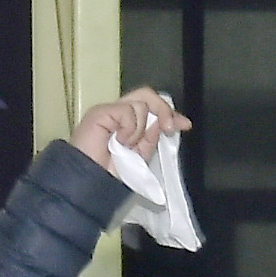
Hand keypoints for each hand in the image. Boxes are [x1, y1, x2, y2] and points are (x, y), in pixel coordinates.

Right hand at [69, 87, 190, 170]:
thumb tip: (166, 122)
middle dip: (163, 110)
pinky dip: (129, 129)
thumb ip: (151, 137)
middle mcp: (119, 114)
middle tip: (168, 128)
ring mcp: (110, 111)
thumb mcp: (139, 156)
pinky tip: (119, 140)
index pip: (151, 107)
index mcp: (128, 123)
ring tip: (127, 144)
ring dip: (140, 129)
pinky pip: (128, 111)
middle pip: (147, 95)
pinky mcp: (101, 111)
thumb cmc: (110, 173)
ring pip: (140, 104)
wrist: (91, 180)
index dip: (168, 112)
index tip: (184, 124)